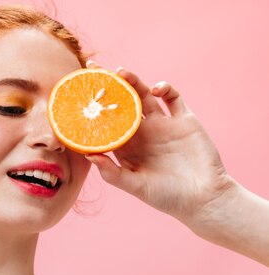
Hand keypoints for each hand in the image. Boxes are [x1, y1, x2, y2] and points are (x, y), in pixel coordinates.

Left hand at [83, 60, 235, 223]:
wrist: (203, 198)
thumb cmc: (166, 197)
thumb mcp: (136, 186)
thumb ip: (113, 173)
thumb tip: (89, 156)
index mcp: (126, 147)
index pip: (105, 122)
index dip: (92, 109)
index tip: (78, 96)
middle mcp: (141, 133)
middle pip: (121, 103)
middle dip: (109, 87)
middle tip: (93, 70)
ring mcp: (162, 124)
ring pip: (143, 96)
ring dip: (133, 81)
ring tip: (122, 72)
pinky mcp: (184, 120)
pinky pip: (173, 98)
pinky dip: (165, 88)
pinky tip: (156, 89)